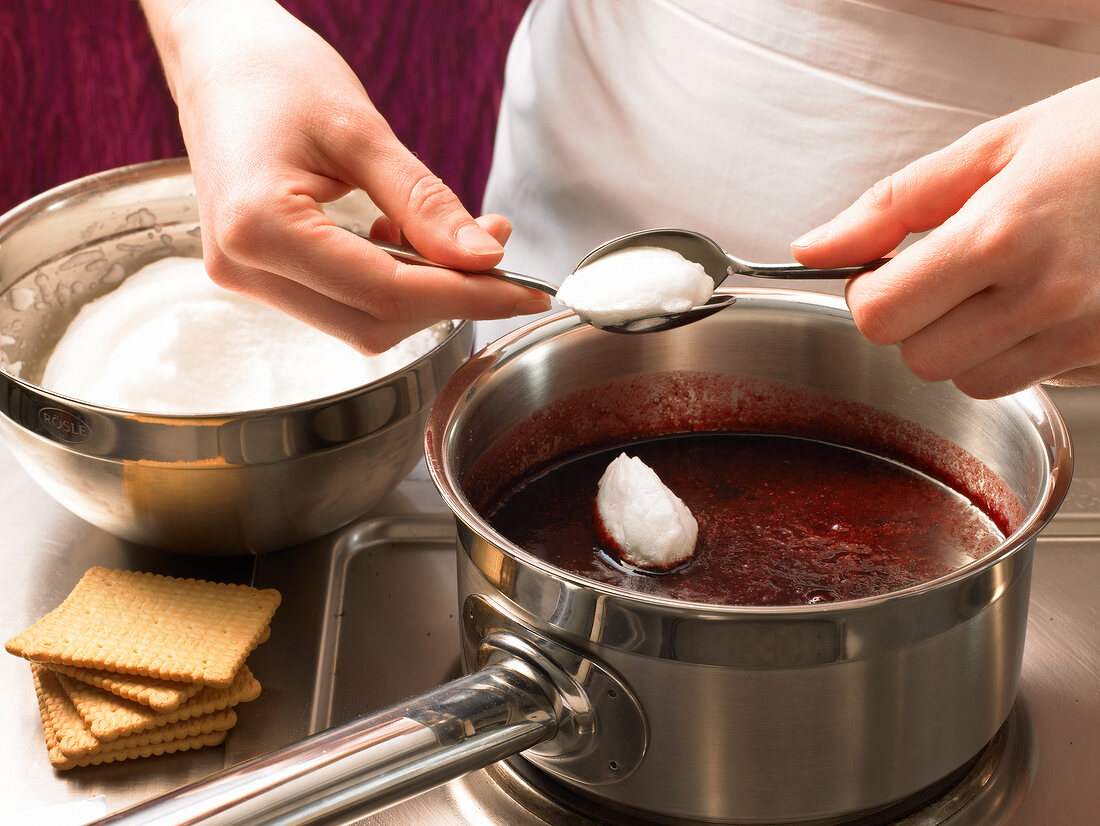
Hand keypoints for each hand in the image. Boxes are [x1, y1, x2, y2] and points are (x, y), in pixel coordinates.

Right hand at [141, 0, 548, 352]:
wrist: (216, 58)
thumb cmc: (274, 74)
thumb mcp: (361, 130)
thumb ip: (424, 202)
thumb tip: (483, 259)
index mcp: (260, 228)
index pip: (387, 294)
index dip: (467, 297)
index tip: (523, 289)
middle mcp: (245, 266)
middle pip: (374, 323)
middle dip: (449, 298)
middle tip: (496, 252)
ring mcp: (248, 276)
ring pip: (360, 322)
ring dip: (422, 294)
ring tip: (459, 240)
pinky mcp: (261, 274)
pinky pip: (340, 303)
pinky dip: (389, 285)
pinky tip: (405, 242)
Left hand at [791, 77, 1099, 398]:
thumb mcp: (992, 148)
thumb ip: (891, 205)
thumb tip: (812, 248)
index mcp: (1002, 234)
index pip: (880, 315)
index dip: (867, 293)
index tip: (882, 270)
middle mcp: (1047, 295)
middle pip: (918, 359)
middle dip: (913, 321)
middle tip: (942, 274)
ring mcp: (1085, 333)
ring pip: (971, 382)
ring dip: (963, 343)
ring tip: (996, 285)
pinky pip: (1031, 381)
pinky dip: (1017, 352)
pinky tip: (1041, 302)